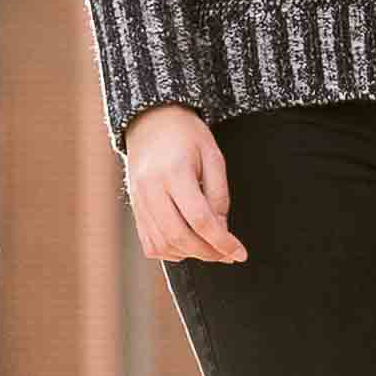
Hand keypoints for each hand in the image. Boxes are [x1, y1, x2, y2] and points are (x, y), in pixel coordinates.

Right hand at [121, 111, 244, 265]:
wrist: (151, 121)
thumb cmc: (186, 134)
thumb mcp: (213, 156)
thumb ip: (218, 194)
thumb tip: (220, 230)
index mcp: (174, 172)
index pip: (200, 219)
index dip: (222, 242)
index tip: (240, 253)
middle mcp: (151, 189)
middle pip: (180, 236)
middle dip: (208, 253)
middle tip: (227, 254)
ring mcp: (139, 200)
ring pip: (163, 244)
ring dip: (190, 254)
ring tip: (209, 248)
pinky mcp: (135, 208)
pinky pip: (150, 243)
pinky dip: (170, 252)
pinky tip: (187, 244)